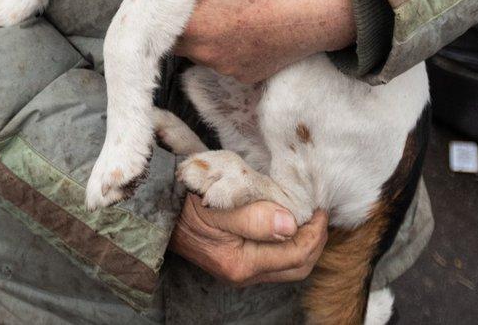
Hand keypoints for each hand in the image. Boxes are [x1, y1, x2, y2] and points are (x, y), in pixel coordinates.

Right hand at [170, 195, 327, 285]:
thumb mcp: (219, 206)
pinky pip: (275, 259)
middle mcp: (243, 274)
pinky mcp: (238, 262)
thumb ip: (255, 216)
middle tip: (319, 213)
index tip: (320, 207)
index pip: (295, 254)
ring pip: (289, 266)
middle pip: (298, 266)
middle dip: (315, 240)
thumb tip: (290, 224)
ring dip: (304, 242)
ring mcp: (241, 270)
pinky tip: (289, 222)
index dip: (314, 231)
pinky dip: (289, 243)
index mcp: (240, 263)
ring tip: (308, 216)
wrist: (158, 210)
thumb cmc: (186, 203)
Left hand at [175, 0, 354, 83]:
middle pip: (177, 38)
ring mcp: (223, 66)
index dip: (162, 7)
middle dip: (184, 24)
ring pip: (202, 52)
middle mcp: (200, 48)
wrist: (315, 2)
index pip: (157, 18)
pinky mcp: (244, 77)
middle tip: (201, 6)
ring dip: (208, 38)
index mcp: (188, 17)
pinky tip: (250, 30)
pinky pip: (227, 62)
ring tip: (232, 15)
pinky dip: (233, 49)